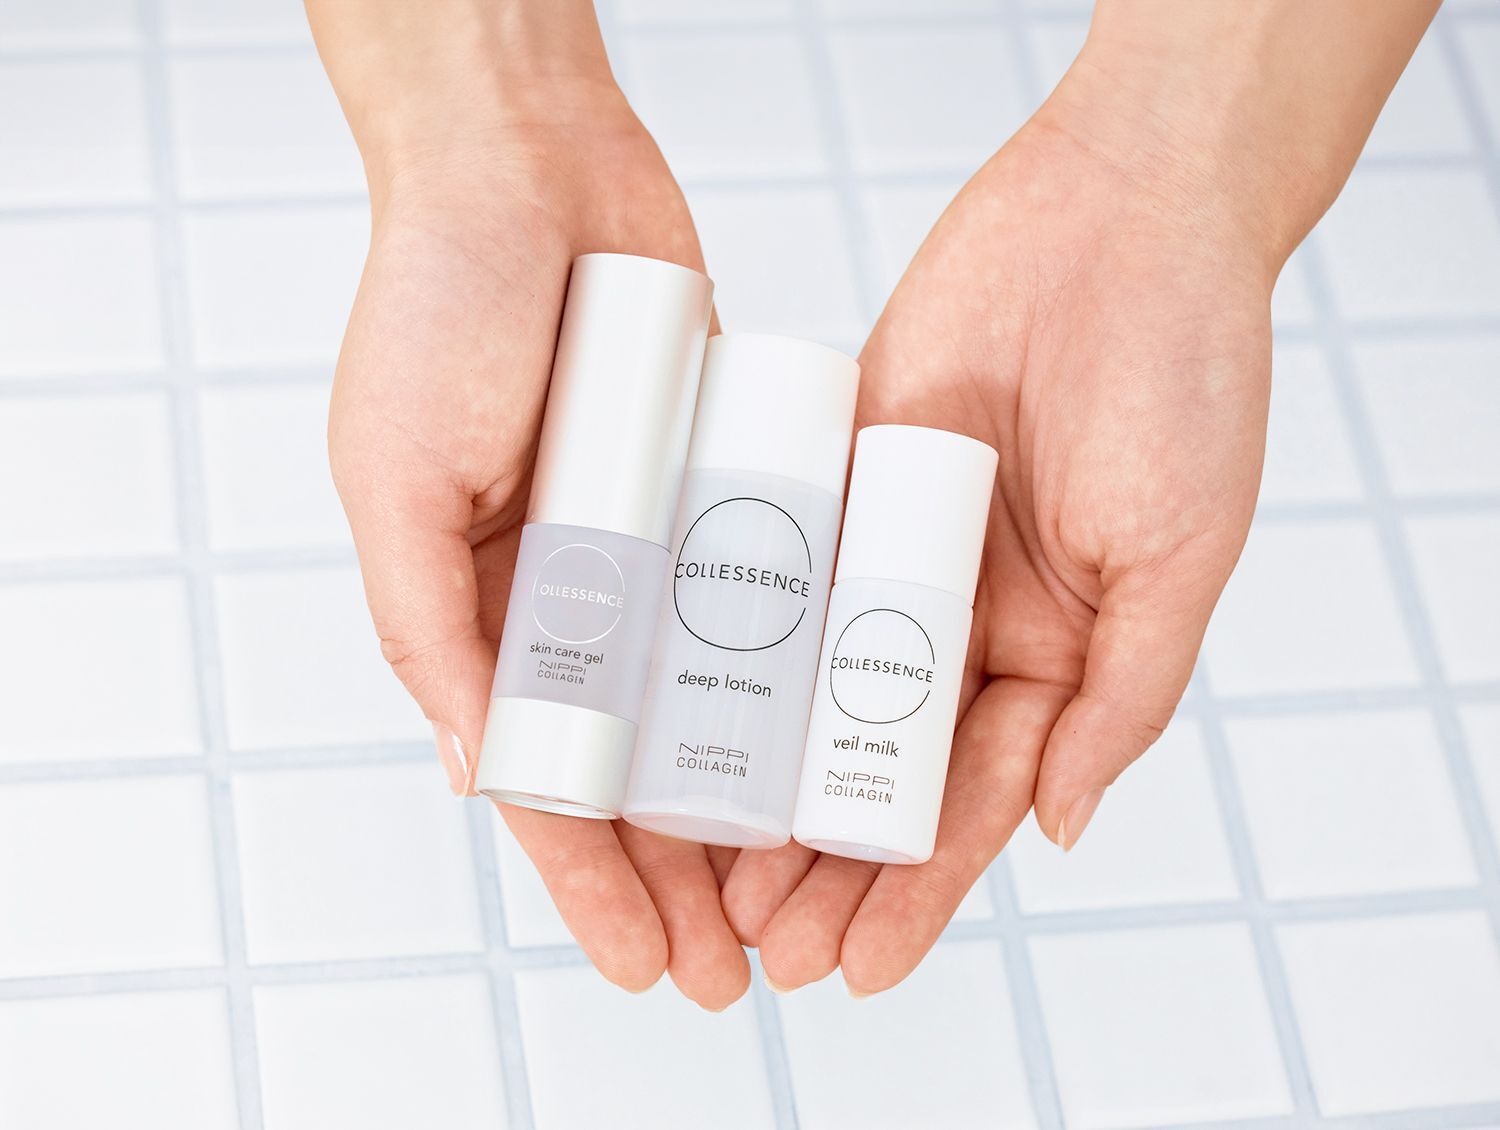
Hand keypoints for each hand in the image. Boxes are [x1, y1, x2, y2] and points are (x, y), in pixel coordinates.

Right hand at [317, 4, 748, 1007]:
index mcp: (481, 609)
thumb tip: (478, 768)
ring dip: (744, 806)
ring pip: (709, 708)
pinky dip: (785, 677)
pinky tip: (830, 749)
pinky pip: (759, 599)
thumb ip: (426, 624)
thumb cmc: (435, 307)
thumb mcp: (392, 475)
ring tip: (798, 896)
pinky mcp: (717, 486)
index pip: (545, 783)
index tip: (648, 967)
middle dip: (681, 879)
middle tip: (740, 970)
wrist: (526, 164)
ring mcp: (651, 546)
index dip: (593, 885)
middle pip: (638, 771)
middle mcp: (573, 593)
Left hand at [721, 0, 1435, 997]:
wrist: (1120, 218)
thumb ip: (1123, 695)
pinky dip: (742, 653)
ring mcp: (892, 549)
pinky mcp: (837, 478)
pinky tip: (696, 724)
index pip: (973, 796)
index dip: (921, 885)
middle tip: (768, 945)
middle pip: (879, 765)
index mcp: (1054, 649)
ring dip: (773, 784)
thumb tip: (1056, 827)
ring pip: (815, 692)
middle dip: (830, 863)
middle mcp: (962, 614)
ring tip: (718, 875)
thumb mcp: (1179, 555)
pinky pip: (781, 576)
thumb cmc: (1182, 380)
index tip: (865, 962)